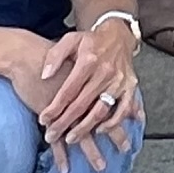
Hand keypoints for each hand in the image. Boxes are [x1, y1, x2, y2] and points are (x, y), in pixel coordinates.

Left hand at [29, 17, 143, 166]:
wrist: (118, 34)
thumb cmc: (90, 41)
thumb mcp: (70, 40)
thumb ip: (55, 56)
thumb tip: (44, 75)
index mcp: (88, 60)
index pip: (68, 90)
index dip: (55, 107)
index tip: (43, 120)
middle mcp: (105, 72)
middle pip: (82, 104)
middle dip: (65, 123)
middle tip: (51, 135)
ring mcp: (119, 81)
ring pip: (101, 110)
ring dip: (86, 127)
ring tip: (71, 138)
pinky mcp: (130, 87)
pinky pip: (124, 109)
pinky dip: (113, 122)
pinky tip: (100, 131)